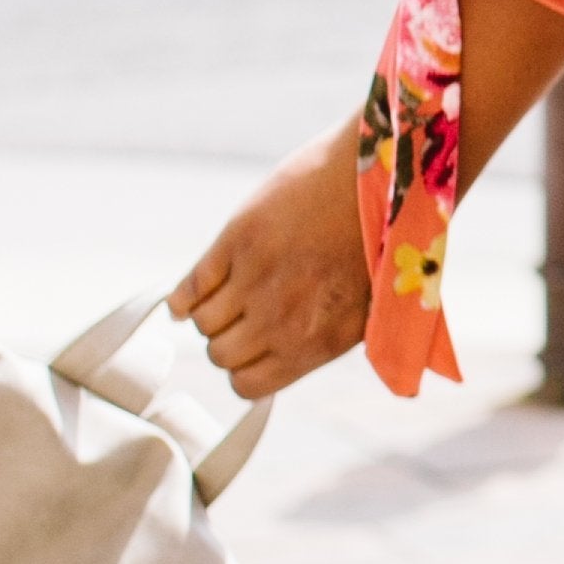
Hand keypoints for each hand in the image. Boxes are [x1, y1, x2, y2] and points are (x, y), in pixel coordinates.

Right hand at [173, 126, 374, 401]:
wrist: (380, 177)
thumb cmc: (379, 244)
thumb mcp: (366, 310)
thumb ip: (324, 340)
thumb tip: (287, 358)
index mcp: (316, 342)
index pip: (248, 386)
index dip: (245, 370)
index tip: (250, 352)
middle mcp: (281, 319)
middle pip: (220, 355)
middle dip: (227, 341)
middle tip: (240, 318)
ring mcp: (255, 279)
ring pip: (203, 322)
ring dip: (210, 313)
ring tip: (226, 297)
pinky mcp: (236, 241)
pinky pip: (190, 287)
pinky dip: (183, 295)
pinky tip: (190, 294)